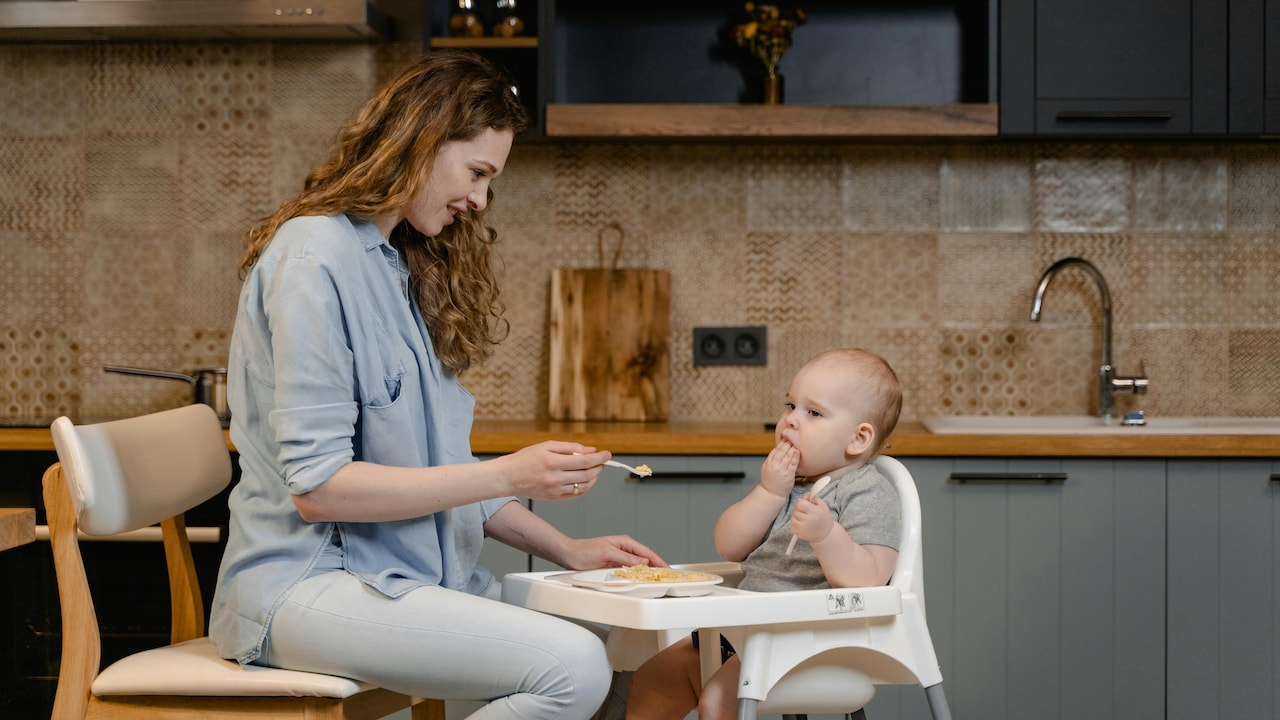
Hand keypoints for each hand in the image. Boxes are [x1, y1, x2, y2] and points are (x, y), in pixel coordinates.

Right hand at [492, 441, 609, 500]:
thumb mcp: (546, 446)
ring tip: (593, 469)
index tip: (607, 454)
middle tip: (601, 460)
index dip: (599, 457)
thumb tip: (590, 450)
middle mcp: (554, 478)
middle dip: (599, 467)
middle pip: (587, 474)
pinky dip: (585, 486)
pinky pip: (576, 494)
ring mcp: (555, 490)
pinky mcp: (554, 498)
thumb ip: (570, 447)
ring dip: (594, 477)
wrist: (508, 477)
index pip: (584, 460)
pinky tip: (585, 479)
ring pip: (584, 486)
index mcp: (553, 462)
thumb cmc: (525, 459)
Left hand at [560, 535, 667, 571]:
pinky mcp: (614, 565)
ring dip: (647, 571)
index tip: (667, 568)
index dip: (658, 561)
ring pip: (638, 565)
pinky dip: (637, 575)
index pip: (646, 552)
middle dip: (656, 566)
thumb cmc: (585, 551)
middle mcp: (624, 549)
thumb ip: (626, 558)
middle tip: (667, 576)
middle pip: (645, 558)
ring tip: (657, 579)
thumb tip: (643, 561)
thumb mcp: (607, 553)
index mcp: (624, 542)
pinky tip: (641, 579)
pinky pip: (630, 570)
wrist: (570, 555)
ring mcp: (620, 557)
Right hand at [760, 439, 799, 497]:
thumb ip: (772, 460)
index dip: (780, 444)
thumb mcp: (767, 468)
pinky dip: (795, 457)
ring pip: (787, 456)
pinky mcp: (788, 475)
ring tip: (795, 443)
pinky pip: (792, 464)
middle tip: (792, 438)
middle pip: (781, 451)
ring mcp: (781, 470)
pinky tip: (797, 452)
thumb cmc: (770, 482)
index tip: (785, 438)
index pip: (775, 450)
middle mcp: (774, 465)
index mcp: (768, 463)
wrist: (771, 494)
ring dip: (791, 448)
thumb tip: (778, 450)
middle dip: (787, 444)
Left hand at [790, 493, 834, 544]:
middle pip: (796, 510)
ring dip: (797, 516)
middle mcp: (808, 520)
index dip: (801, 502)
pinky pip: (792, 525)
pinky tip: (802, 523)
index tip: (805, 504)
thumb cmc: (824, 517)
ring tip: (804, 518)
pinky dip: (795, 523)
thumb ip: (813, 498)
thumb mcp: (822, 505)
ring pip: (793, 518)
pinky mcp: (799, 533)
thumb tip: (805, 496)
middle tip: (805, 512)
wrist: (825, 533)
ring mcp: (803, 528)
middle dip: (799, 510)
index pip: (800, 503)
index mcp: (814, 512)